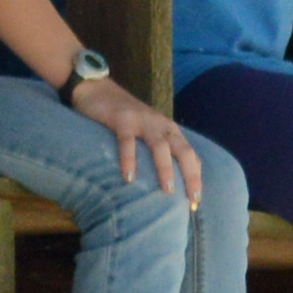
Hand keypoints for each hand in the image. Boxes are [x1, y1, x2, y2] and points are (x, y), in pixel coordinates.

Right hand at [73, 70, 204, 206]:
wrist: (97, 88)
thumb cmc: (123, 118)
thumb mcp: (145, 132)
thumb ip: (155, 151)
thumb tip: (162, 185)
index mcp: (169, 130)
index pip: (190, 155)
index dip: (195, 178)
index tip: (196, 204)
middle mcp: (161, 125)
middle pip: (183, 150)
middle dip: (191, 175)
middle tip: (192, 200)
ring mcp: (142, 120)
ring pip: (160, 145)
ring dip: (166, 169)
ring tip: (168, 191)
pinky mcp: (122, 119)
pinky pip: (127, 141)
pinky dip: (129, 159)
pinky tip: (129, 178)